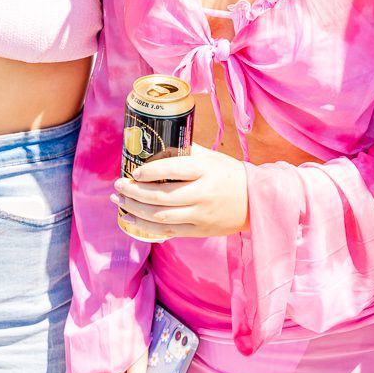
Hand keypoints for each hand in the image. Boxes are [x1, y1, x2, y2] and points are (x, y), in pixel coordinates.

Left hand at [112, 146, 249, 239]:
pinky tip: (131, 219)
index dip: (151, 171)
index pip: (174, 169)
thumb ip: (186, 151)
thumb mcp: (212, 157)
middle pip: (162, 196)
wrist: (255, 202)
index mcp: (205, 170)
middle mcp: (202, 193)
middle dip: (135, 192)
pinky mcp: (198, 231)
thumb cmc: (230, 175)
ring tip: (119, 202)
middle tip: (118, 186)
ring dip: (136, 209)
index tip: (134, 171)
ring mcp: (199, 215)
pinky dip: (146, 226)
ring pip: (161, 216)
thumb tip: (158, 141)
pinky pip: (168, 231)